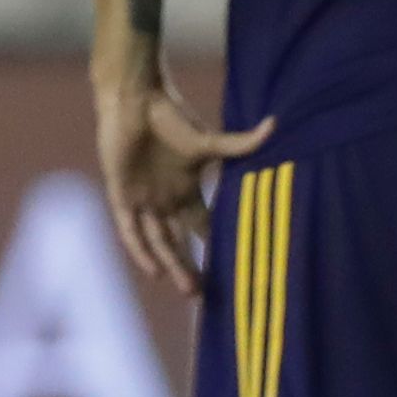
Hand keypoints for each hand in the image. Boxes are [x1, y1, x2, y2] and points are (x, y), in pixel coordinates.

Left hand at [93, 70, 272, 297]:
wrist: (134, 100)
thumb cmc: (170, 115)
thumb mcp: (208, 140)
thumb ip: (240, 144)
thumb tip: (275, 125)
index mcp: (185, 190)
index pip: (202, 227)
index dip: (213, 247)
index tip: (231, 269)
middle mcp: (164, 201)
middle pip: (178, 243)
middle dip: (191, 269)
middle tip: (205, 295)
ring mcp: (142, 200)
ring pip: (158, 242)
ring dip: (173, 266)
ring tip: (190, 290)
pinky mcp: (121, 195)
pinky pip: (131, 231)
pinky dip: (142, 251)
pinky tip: (155, 272)